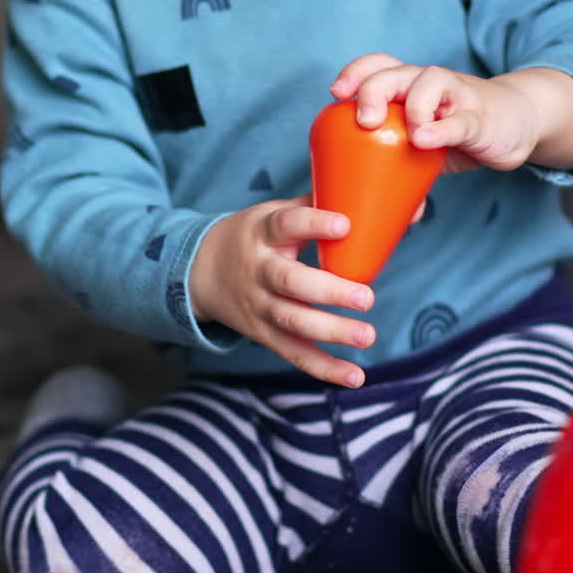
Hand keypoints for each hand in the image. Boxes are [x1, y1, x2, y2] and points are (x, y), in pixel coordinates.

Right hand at [189, 195, 374, 387]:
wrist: (200, 272)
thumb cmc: (254, 236)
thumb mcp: (272, 213)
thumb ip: (315, 206)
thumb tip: (372, 196)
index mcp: (264, 233)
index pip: (286, 224)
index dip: (314, 224)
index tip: (344, 224)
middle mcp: (260, 271)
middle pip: (290, 283)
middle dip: (328, 291)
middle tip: (366, 297)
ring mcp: (260, 307)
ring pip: (293, 323)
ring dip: (331, 332)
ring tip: (368, 335)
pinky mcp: (265, 335)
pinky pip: (295, 355)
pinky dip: (324, 369)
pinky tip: (355, 376)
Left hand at [331, 53, 572, 173]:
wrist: (517, 124)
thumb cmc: (460, 132)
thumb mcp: (426, 149)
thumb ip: (404, 174)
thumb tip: (383, 219)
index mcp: (410, 86)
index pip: (378, 65)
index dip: (355, 72)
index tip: (336, 93)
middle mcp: (429, 84)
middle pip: (395, 72)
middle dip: (373, 91)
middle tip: (365, 121)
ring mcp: (456, 97)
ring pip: (428, 82)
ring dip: (412, 105)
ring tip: (406, 134)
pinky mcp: (480, 118)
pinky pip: (459, 120)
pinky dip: (440, 130)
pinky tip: (425, 141)